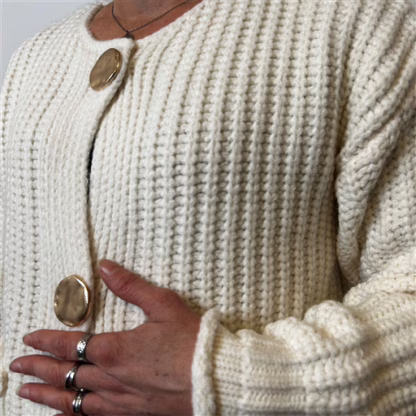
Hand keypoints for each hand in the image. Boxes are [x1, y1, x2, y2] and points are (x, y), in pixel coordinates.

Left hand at [9, 259, 201, 415]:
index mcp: (116, 349)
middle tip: (16, 366)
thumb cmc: (192, 340)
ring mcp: (120, 401)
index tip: (29, 337)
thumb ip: (131, 286)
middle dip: (37, 368)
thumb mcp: (163, 304)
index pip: (69, 344)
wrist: (216, 378)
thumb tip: (107, 267)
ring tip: (26, 393)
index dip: (46, 340)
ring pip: (72, 401)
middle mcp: (111, 378)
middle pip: (64, 374)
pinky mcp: (132, 415)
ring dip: (46, 396)